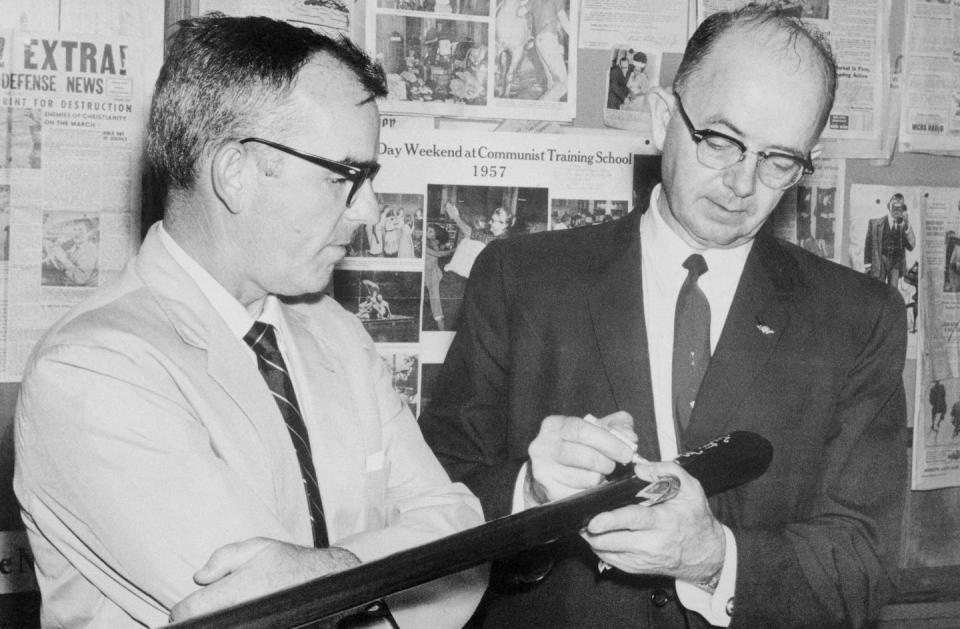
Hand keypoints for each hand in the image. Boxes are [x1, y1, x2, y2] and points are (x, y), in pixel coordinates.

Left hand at [169, 537, 359, 621]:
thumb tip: (199, 578)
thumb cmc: (288, 563)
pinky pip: (240, 628)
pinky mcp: (263, 628)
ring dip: (218, 622)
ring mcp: (255, 624)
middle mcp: (244, 612)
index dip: (181, 611)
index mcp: (238, 589)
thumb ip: (223, 558)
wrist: (324, 580)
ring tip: (224, 612)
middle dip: (198, 620)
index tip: (184, 609)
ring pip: (223, 628)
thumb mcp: (256, 547)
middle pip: (204, 626)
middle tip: (202, 612)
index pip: (191, 610)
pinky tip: (237, 618)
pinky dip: (234, 624)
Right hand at [526, 411, 636, 505]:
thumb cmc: (577, 445)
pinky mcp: (549, 491)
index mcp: (555, 425)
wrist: (549, 469)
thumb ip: (616, 426)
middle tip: (616, 465)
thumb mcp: (594, 428)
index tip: (627, 452)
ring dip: (601, 478)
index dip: (609, 442)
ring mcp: (543, 470)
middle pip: (585, 456)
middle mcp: (543, 446)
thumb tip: (630, 437)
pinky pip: (583, 494)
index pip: (583, 430)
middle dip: (608, 462)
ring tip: (601, 474)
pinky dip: (593, 491)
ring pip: (586, 478)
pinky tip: (592, 485)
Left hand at [581, 459, 724, 584]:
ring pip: (605, 552)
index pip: (633, 521)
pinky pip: (608, 559)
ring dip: (593, 538)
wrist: (706, 554)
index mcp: (663, 522)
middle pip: (611, 541)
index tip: (593, 521)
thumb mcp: (690, 488)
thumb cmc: (695, 519)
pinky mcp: (635, 569)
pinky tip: (601, 534)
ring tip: (590, 523)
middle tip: (583, 517)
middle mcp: (650, 544)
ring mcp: (642, 560)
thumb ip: (666, 470)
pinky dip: (600, 547)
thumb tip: (638, 467)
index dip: (610, 521)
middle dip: (592, 532)